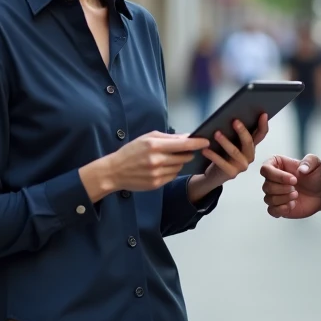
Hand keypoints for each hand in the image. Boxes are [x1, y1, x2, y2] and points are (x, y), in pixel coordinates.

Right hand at [87, 131, 210, 198]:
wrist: (114, 171)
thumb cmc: (131, 152)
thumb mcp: (147, 138)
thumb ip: (168, 137)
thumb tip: (187, 137)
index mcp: (155, 146)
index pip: (183, 145)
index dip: (197, 143)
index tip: (206, 141)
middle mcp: (157, 160)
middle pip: (184, 157)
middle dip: (186, 153)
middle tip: (181, 150)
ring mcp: (157, 174)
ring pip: (179, 167)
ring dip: (178, 162)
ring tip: (166, 159)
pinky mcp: (157, 184)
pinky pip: (173, 176)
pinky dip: (171, 171)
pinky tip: (161, 167)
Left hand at [195, 114, 269, 187]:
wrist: (213, 174)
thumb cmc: (221, 153)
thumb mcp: (230, 141)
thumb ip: (233, 132)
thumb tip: (230, 116)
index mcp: (250, 146)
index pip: (261, 134)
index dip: (263, 125)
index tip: (263, 114)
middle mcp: (249, 155)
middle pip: (248, 142)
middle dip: (242, 131)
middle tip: (234, 121)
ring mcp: (241, 165)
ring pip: (234, 152)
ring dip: (225, 141)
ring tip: (216, 133)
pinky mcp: (232, 173)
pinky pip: (222, 163)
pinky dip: (213, 155)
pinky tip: (205, 150)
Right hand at [260, 154, 320, 218]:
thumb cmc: (316, 176)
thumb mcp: (316, 164)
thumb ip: (310, 161)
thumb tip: (301, 169)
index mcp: (276, 164)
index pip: (265, 169)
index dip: (278, 176)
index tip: (294, 180)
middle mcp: (272, 179)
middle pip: (266, 186)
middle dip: (283, 189)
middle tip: (296, 188)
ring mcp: (273, 194)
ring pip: (268, 199)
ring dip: (284, 199)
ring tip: (296, 195)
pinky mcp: (277, 207)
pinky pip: (271, 210)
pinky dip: (282, 209)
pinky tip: (292, 205)